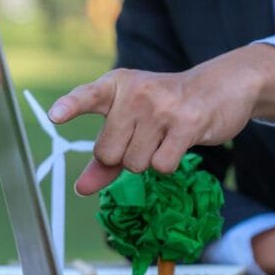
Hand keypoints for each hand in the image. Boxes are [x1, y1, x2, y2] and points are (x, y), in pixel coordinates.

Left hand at [50, 43, 274, 194]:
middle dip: (124, 157)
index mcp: (115, 85)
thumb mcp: (131, 121)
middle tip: (145, 136)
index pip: (87, 96)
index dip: (70, 107)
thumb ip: (104, 157)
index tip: (54, 116)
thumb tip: (81, 189)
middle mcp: (136, 92)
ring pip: (134, 163)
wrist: (219, 86)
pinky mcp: (187, 122)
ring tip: (164, 136)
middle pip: (109, 152)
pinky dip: (168, 164)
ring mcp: (162, 106)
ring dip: (149, 161)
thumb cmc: (165, 107)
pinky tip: (179, 141)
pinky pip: (161, 166)